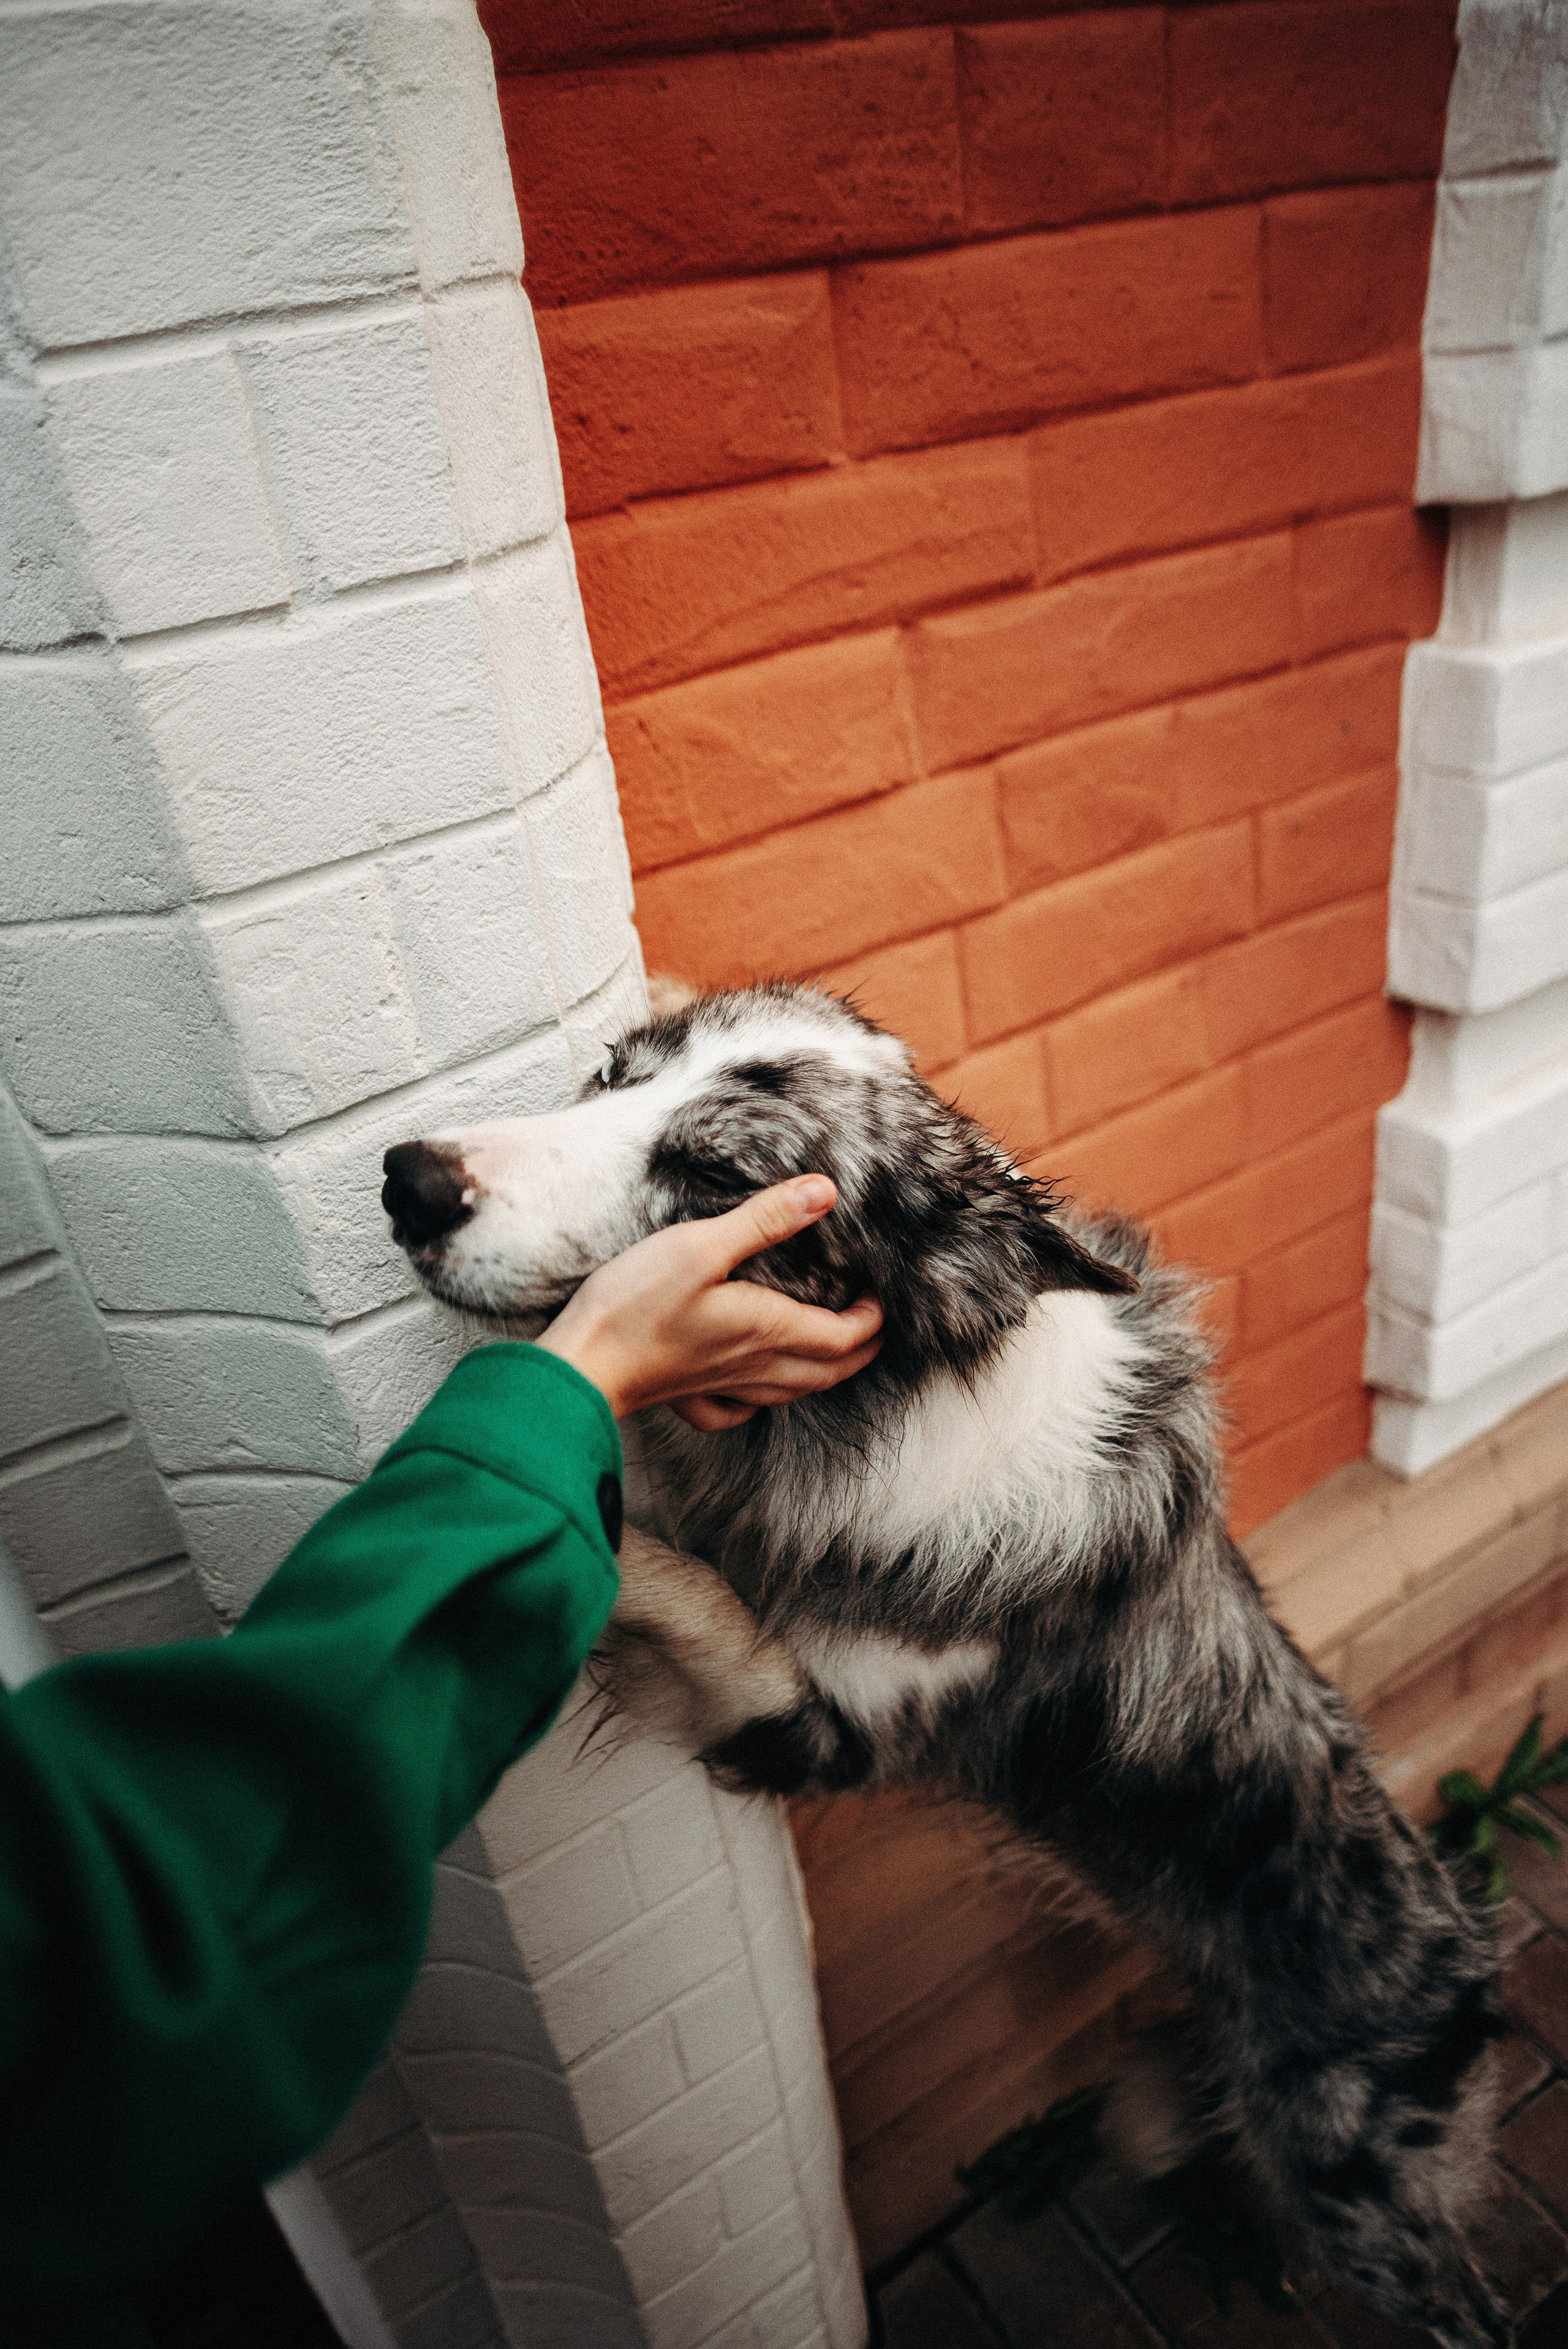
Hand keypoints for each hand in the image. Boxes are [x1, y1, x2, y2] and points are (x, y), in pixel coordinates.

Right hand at [534, 1177, 882, 1427]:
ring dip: (824, 1374)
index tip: (880, 1298)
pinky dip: (763, 1401)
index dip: (871, 1321)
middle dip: (860, 1351)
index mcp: (766, 1329)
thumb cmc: (635, 1305)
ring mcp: (721, 1388)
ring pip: (792, 1392)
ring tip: (834, 1353)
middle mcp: (753, 1366)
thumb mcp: (700, 1245)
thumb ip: (765, 1220)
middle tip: (874, 1327)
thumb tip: (824, 1192)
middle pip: (827, 1370)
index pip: (842, 1337)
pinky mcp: (688, 1399)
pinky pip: (739, 1411)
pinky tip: (756, 1391)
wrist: (582, 1364)